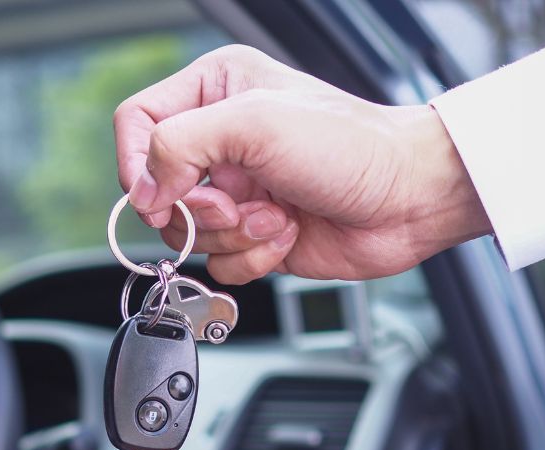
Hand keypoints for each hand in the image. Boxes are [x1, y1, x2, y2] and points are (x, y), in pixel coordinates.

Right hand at [114, 45, 490, 283]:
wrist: (408, 200)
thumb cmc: (350, 147)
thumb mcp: (254, 124)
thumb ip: (178, 144)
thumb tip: (145, 189)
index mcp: (215, 90)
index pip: (136, 123)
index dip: (138, 165)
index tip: (162, 195)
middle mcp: (221, 140)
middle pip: (159, 190)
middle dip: (201, 209)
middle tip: (238, 204)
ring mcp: (237, 191)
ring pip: (188, 234)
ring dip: (235, 234)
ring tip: (279, 215)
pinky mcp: (254, 235)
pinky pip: (219, 263)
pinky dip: (253, 258)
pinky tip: (289, 234)